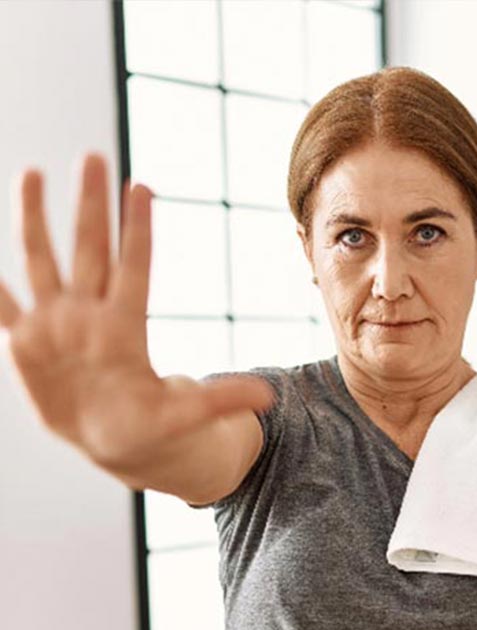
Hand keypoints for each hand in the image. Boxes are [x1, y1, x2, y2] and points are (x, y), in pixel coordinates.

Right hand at [0, 152, 274, 469]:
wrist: (117, 445)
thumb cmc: (155, 428)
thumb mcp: (188, 416)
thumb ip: (221, 399)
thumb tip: (270, 397)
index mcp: (126, 328)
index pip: (133, 266)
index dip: (136, 229)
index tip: (142, 186)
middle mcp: (89, 316)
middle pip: (89, 249)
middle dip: (90, 205)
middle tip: (94, 156)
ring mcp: (56, 326)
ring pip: (42, 261)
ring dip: (34, 219)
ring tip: (33, 172)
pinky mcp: (26, 346)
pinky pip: (1, 307)